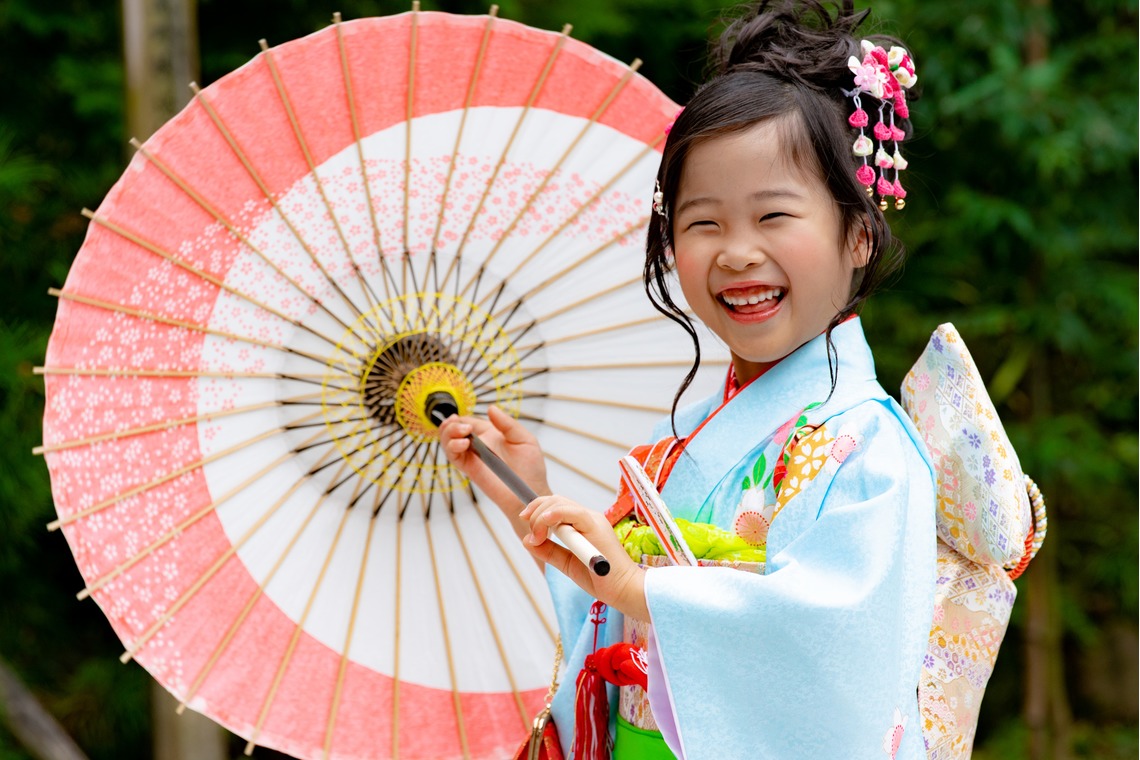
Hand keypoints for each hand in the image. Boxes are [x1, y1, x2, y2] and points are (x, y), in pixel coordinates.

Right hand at [439, 406, 550, 538]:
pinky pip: (453, 456)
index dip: (462, 418)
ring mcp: (473, 457)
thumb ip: (507, 423)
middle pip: (454, 430)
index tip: (461, 419)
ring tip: (463, 433)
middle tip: (464, 428)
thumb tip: (490, 408)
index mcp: (491, 434)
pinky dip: (452, 446)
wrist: (529, 492)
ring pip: (449, 441)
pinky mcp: (469, 469)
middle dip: (452, 425)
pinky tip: (463, 443)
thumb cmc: (531, 468)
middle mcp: (479, 444)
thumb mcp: (524, 439)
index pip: (469, 421)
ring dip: (449, 433)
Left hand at [521, 495, 648, 621]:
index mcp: (582, 524)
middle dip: (535, 512)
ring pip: (560, 503)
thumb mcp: (566, 563)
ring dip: (541, 517)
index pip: (556, 506)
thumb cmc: (600, 578)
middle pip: (555, 501)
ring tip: (537, 537)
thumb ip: (549, 551)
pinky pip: (573, 512)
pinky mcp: (596, 526)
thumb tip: (527, 540)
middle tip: (531, 534)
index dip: (537, 508)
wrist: (623, 590)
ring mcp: (592, 520)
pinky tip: (545, 522)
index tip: (524, 518)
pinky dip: (555, 514)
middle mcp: (587, 518)